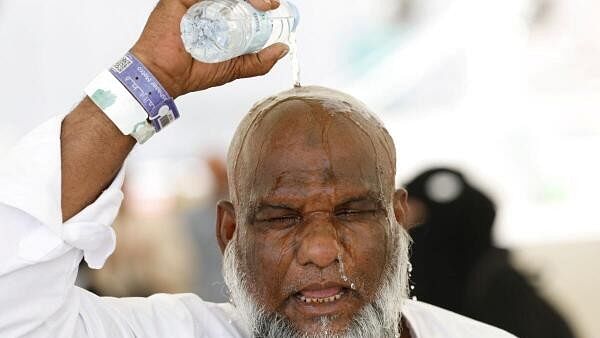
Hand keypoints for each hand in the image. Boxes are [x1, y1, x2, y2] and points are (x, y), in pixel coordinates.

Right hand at [130, 0, 288, 97]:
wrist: (166, 77)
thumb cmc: (191, 72)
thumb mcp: (234, 67)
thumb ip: (258, 61)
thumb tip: (281, 50)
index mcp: (214, 17)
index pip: (238, 2)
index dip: (256, 1)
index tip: (272, 7)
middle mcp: (203, 6)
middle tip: (270, 4)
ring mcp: (192, 1)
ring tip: (263, 4)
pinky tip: (241, 2)